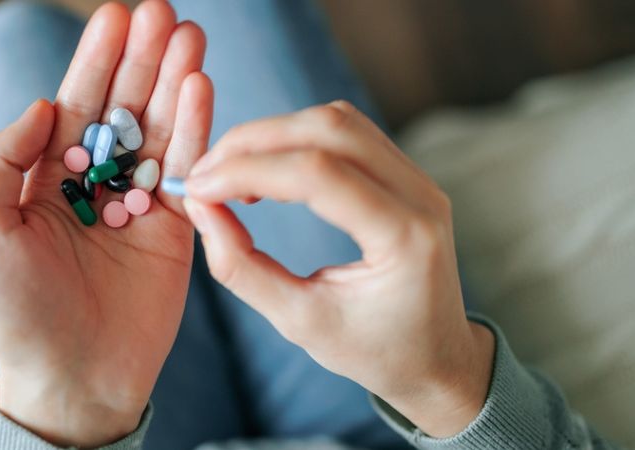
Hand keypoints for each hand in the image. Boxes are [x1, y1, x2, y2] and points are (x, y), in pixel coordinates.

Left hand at [0, 2, 211, 446]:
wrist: (71, 379)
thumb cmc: (15, 311)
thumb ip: (3, 162)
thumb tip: (44, 104)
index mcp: (48, 178)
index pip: (76, 105)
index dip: (96, 60)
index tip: (117, 15)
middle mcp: (96, 184)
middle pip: (124, 109)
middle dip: (143, 60)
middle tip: (164, 12)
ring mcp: (140, 205)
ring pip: (160, 133)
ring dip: (176, 84)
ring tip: (191, 37)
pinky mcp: (177, 231)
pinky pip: (188, 175)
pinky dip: (197, 133)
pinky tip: (202, 91)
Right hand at [182, 101, 494, 437]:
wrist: (437, 358)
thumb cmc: (373, 351)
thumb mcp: (299, 322)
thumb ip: (242, 267)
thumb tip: (199, 208)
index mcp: (405, 238)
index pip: (318, 174)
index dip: (248, 170)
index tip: (198, 188)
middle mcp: (422, 196)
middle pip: (329, 129)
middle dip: (254, 141)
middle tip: (204, 173)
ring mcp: (420, 179)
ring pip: (338, 120)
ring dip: (274, 134)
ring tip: (230, 173)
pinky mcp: (407, 174)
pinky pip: (348, 133)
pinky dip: (297, 139)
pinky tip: (265, 169)